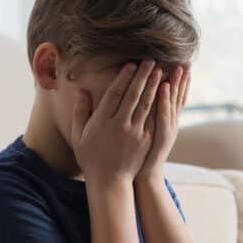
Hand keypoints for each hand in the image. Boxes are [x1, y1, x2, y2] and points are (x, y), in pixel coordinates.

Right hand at [71, 59, 163, 184]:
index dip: (124, 78)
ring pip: (146, 105)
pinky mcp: (146, 140)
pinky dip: (159, 104)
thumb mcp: (78, 135)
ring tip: (160, 71)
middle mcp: (120, 125)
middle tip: (151, 61)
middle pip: (134, 96)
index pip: (115, 94)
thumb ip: (80, 111)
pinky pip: (154, 118)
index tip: (131, 64)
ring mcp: (135, 133)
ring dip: (154, 86)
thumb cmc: (90, 157)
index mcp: (103, 122)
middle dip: (143, 76)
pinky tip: (164, 93)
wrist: (109, 181)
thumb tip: (81, 90)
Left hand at [135, 63, 190, 184]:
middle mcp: (170, 124)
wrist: (143, 177)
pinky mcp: (160, 136)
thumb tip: (146, 100)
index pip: (175, 97)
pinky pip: (163, 116)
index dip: (180, 82)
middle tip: (187, 61)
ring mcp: (166, 130)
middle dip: (182, 80)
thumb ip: (147, 116)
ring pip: (172, 104)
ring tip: (178, 68)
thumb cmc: (139, 155)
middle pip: (178, 98)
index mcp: (166, 121)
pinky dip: (165, 101)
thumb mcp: (146, 133)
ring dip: (176, 85)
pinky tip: (164, 88)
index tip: (182, 65)